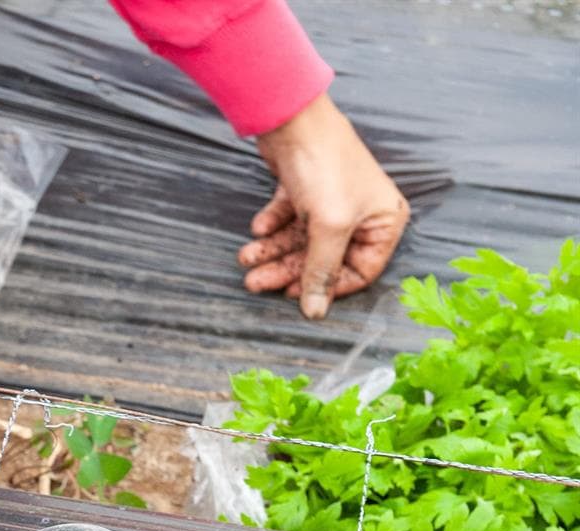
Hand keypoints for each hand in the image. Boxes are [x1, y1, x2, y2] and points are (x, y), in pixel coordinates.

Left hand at [239, 93, 409, 319]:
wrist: (293, 120)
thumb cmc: (325, 167)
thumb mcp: (329, 226)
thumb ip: (322, 271)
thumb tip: (316, 313)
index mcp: (384, 221)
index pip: (360, 271)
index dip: (327, 286)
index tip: (294, 295)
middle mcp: (362, 213)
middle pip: (322, 257)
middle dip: (286, 269)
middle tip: (253, 282)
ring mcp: (333, 201)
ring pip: (300, 240)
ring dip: (272, 251)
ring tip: (246, 259)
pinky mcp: (305, 190)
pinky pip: (288, 219)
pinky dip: (271, 226)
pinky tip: (257, 228)